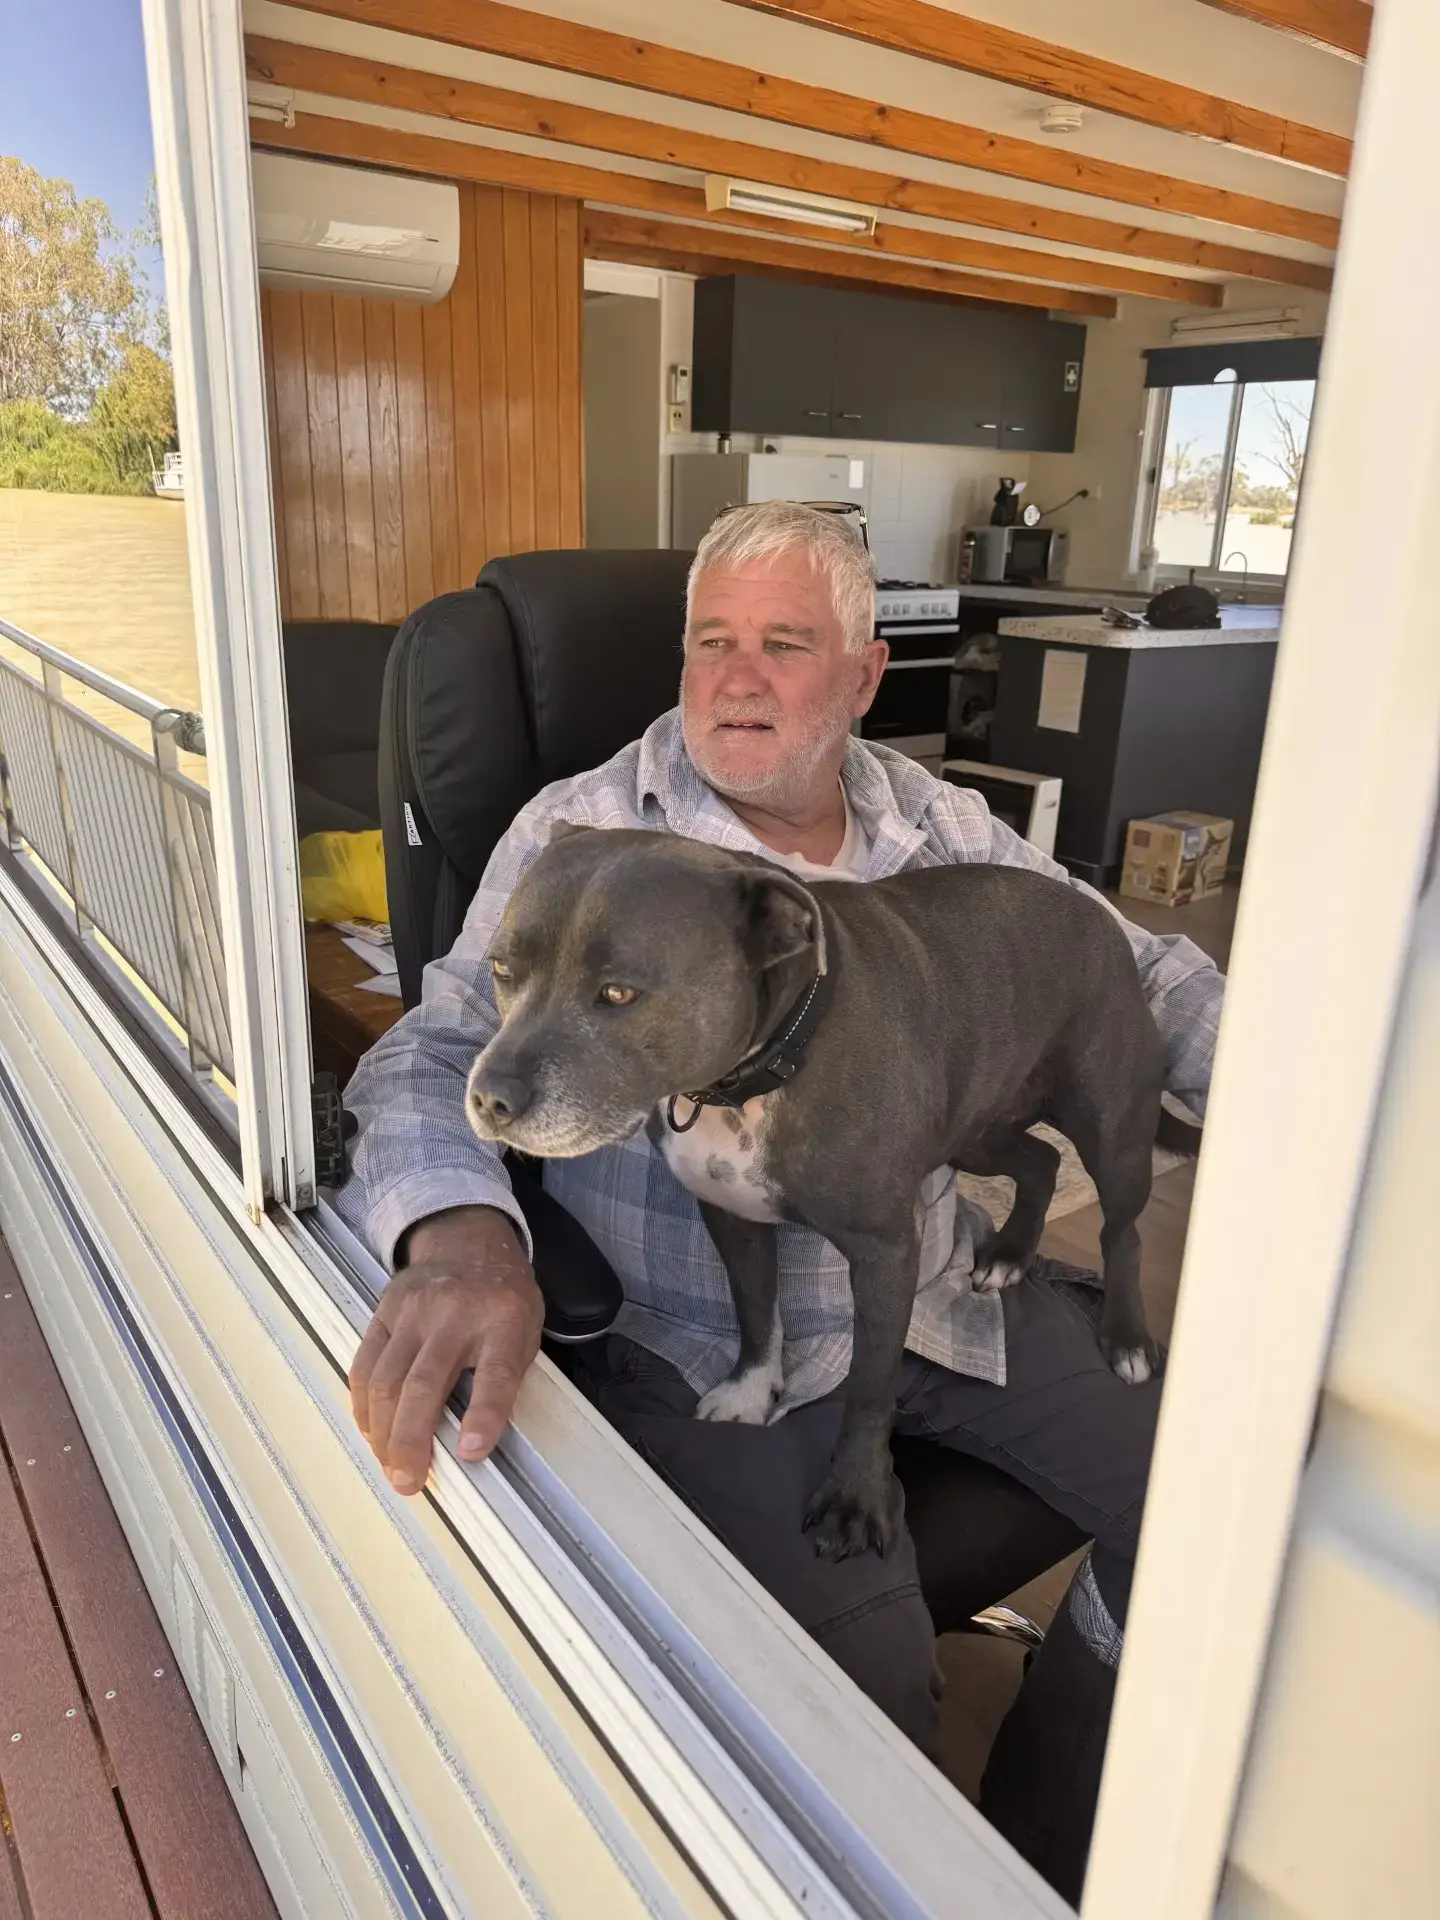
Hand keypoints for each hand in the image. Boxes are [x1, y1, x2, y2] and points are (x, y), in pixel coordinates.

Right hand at [350, 1206, 542, 1495]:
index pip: (495, 1373)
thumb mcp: (525, 1332)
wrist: (469, 1241)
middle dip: (410, 1440)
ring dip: (382, 1432)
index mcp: (503, 1320)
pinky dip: (364, 1406)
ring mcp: (413, 1310)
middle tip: (409, 1482)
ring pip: (386, 1379)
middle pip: (423, 1383)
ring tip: (390, 1467)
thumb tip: (473, 1442)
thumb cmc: (503, 1299)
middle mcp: (454, 1313)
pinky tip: (371, 1431)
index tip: (471, 1454)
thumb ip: (504, 1378)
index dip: (483, 1416)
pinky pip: (365, 1365)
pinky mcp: (383, 1312)